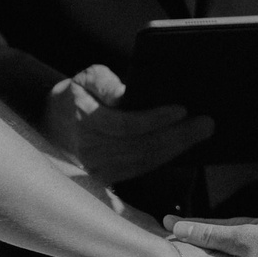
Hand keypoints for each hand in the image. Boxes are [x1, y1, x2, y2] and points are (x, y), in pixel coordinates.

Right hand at [44, 64, 212, 185]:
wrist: (51, 123)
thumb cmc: (75, 96)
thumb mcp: (85, 78)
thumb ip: (104, 82)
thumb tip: (126, 95)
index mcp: (86, 121)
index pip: (126, 125)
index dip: (156, 119)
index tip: (181, 109)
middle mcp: (91, 151)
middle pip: (142, 146)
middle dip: (178, 136)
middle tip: (206, 123)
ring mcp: (99, 169)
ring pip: (145, 161)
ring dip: (177, 148)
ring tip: (202, 132)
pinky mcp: (107, 178)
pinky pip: (141, 169)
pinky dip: (165, 158)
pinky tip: (184, 147)